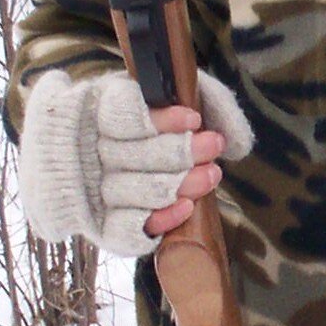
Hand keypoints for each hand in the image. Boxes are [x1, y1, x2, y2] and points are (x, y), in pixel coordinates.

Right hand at [16, 66, 253, 257]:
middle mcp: (88, 152)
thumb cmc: (144, 119)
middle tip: (213, 144)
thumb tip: (237, 139)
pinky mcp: (101, 225)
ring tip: (211, 174)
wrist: (95, 161)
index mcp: (96, 111)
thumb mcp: (172, 95)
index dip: (158, 120)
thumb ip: (207, 100)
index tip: (193, 118)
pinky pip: (124, 230)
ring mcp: (93, 191)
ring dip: (177, 184)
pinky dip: (158, 220)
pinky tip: (186, 208)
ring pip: (132, 190)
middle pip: (131, 155)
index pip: (120, 116)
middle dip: (178, 152)